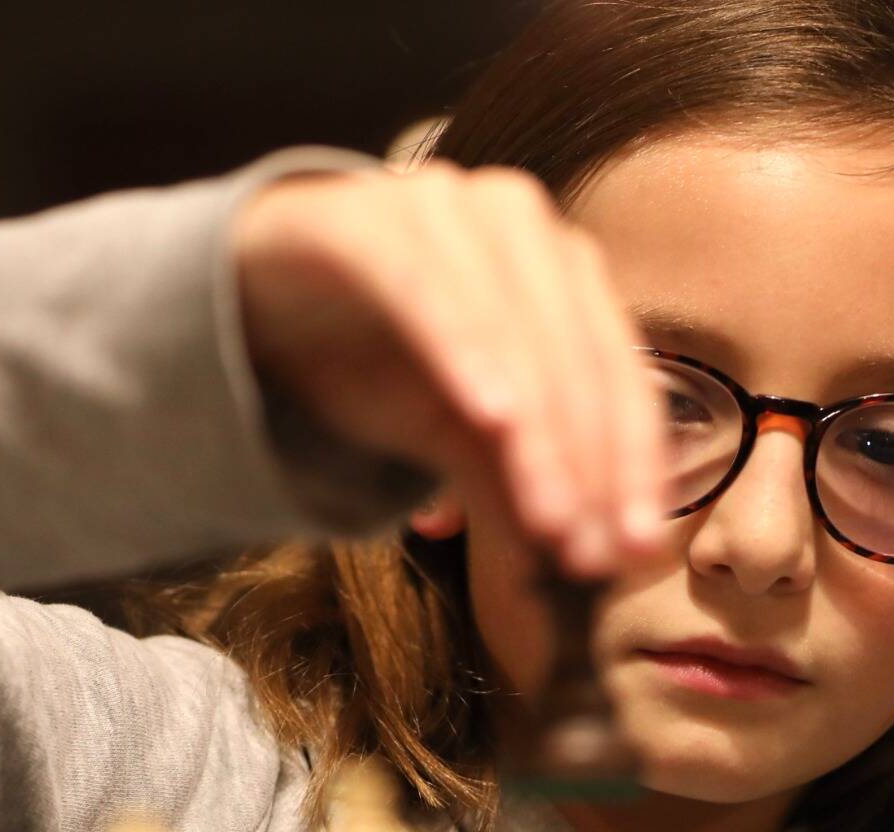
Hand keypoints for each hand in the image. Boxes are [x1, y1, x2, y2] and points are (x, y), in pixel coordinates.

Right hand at [231, 161, 671, 579]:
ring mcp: (446, 208)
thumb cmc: (370, 355)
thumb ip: (516, 484)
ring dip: (539, 428)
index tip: (638, 549)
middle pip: (576, 357)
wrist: (256, 287)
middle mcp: (520, 230)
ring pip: (514, 326)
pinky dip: (461, 348)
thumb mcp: (449, 436)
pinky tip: (487, 413)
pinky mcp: (366, 217)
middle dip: (588, 465)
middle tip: (587, 553)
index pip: (617, 376)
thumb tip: (587, 561)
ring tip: (551, 515)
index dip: (633, 465)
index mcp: (561, 275)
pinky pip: (426, 285)